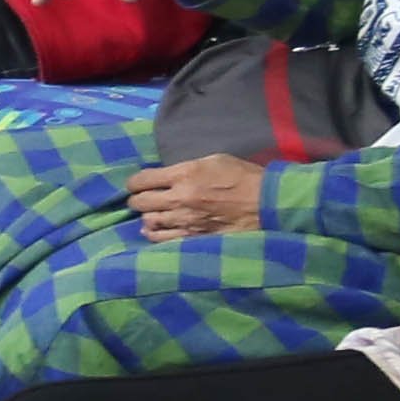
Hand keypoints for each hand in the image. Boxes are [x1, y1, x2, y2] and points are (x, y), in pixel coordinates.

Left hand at [116, 155, 263, 239]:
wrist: (265, 204)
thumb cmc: (242, 177)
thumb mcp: (213, 160)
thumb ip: (186, 168)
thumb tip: (166, 176)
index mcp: (184, 174)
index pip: (142, 179)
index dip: (134, 182)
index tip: (135, 184)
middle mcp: (179, 198)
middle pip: (140, 202)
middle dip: (137, 199)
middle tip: (142, 198)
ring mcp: (185, 221)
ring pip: (148, 221)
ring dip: (147, 216)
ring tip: (151, 214)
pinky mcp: (192, 238)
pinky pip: (161, 239)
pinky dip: (154, 234)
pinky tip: (155, 230)